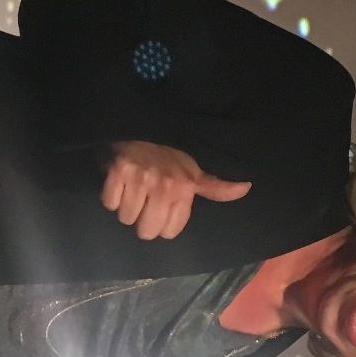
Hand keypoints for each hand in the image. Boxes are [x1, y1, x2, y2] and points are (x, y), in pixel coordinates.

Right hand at [101, 140, 250, 239]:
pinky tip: (119, 183)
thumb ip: (216, 186)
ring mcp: (139, 178)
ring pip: (127, 218)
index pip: (169, 232)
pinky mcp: (117, 172)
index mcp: (184, 188)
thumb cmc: (168, 151)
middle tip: (143, 200)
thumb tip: (246, 188)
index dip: (162, 223)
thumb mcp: (195, 169)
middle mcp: (164, 185)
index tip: (160, 207)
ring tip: (131, 189)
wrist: (140, 124)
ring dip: (126, 207)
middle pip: (147, 230)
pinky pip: (110, 203)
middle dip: (143, 219)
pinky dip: (111, 196)